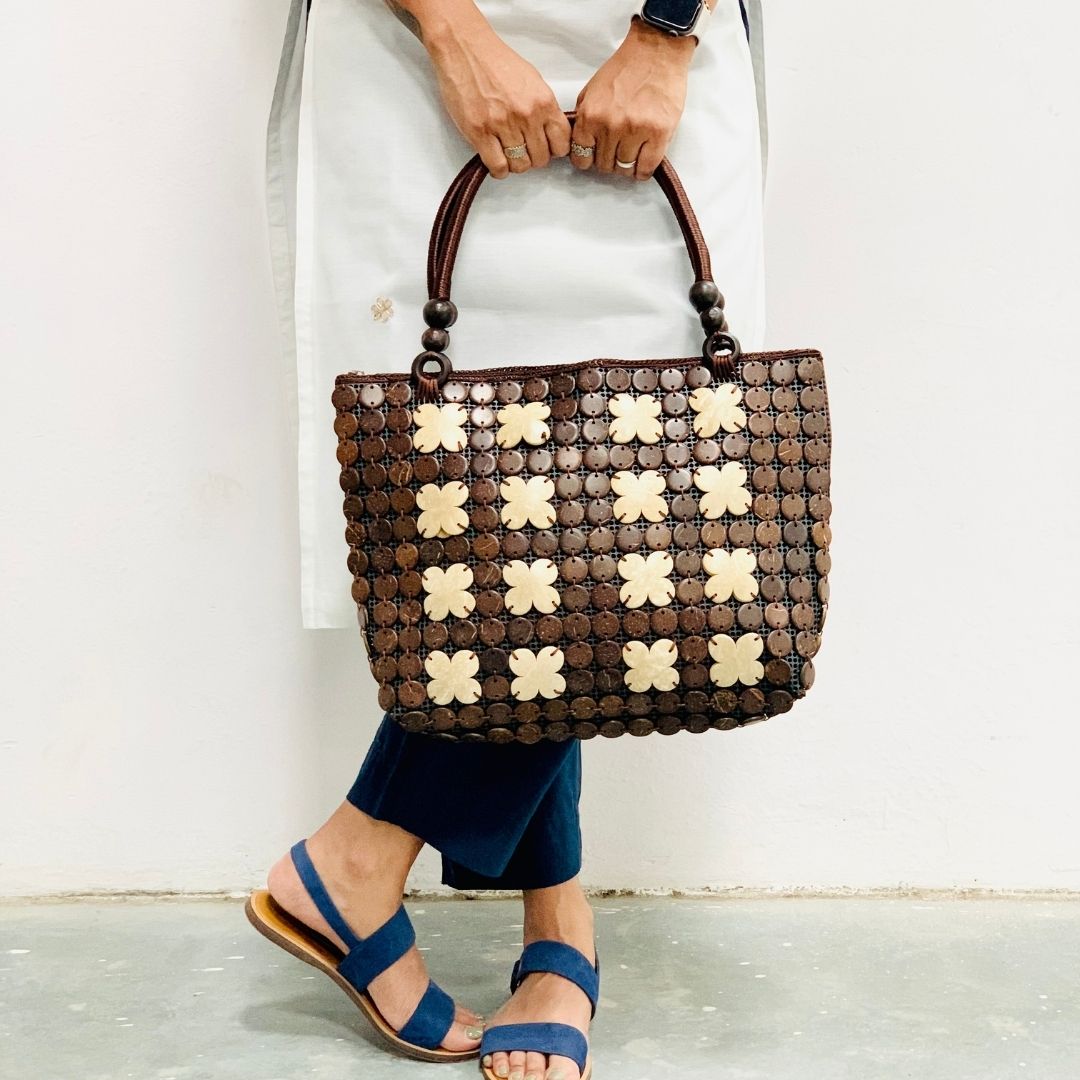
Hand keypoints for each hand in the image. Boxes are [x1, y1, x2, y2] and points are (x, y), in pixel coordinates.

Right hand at [422, 6, 570, 177]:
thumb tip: (550, 132)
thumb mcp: (532, 81)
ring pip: (520, 165)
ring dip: (515, 164)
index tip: (546, 147)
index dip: (553, 150)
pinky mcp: (480, 133)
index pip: (561, 144)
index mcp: (543, 102)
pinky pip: (498, 166)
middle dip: (533, 158)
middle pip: (541, 159)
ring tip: (508, 153)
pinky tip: (496, 159)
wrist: (465, 49)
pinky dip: (499, 170)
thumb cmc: (496, 62)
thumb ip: (543, 108)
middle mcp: (526, 115)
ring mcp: (502, 125)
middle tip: (524, 150)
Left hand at [571, 15, 695, 179]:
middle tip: (618, 149)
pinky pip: (645, 168)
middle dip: (610, 160)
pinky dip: (642, 170)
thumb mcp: (592, 91)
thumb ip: (585, 118)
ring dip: (627, 165)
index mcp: (590, 115)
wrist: (656, 51)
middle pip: (604, 166)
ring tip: (632, 151)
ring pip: (624, 169)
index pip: (582, 158)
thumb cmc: (627, 68)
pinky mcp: (658, 134)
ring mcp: (634, 131)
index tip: (596, 156)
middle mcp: (610, 126)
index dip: (589, 159)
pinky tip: (643, 160)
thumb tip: (582, 144)